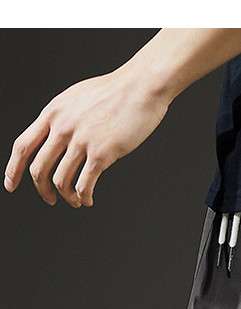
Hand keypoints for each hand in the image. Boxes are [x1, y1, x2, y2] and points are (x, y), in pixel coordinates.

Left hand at [3, 64, 169, 207]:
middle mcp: (63, 127)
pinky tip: (88, 200)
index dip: (13, 168)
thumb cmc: (115, 92)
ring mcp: (81, 140)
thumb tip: (57, 135)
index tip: (10, 184)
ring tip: (76, 201)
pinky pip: (84, 185)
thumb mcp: (76, 98)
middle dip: (41, 190)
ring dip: (66, 197)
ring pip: (60, 180)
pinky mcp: (102, 153)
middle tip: (49, 199)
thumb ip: (63, 117)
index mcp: (53, 113)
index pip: (23, 145)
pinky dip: (83, 197)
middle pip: (38, 168)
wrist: (140, 87)